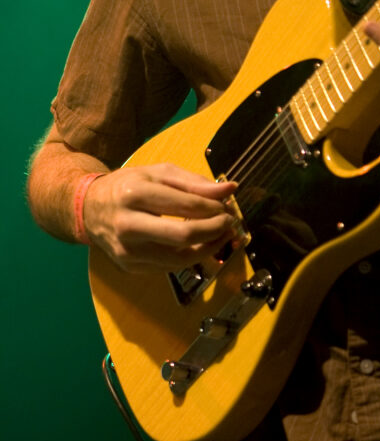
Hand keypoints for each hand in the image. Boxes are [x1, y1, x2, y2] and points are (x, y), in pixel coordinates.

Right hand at [83, 163, 238, 272]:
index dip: (215, 208)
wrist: (89, 208)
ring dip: (209, 248)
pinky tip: (200, 244)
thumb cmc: (127, 186)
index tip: (228, 206)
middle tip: (230, 223)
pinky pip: (170, 266)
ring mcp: (128, 250)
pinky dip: (191, 256)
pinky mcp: (130, 267)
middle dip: (215, 231)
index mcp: (135, 194)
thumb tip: (230, 189)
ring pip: (180, 258)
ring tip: (221, 234)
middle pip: (183, 236)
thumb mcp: (159, 173)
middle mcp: (128, 225)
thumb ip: (196, 182)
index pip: (186, 205)